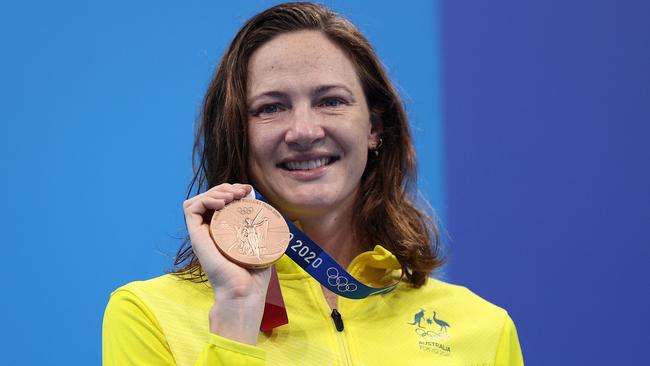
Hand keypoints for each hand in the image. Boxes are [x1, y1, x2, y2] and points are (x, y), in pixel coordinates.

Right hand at [182, 183, 270, 343]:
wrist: (244, 294)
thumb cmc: (254, 276)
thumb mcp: (259, 242)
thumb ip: (256, 223)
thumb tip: (254, 198)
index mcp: (223, 232)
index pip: (220, 202)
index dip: (231, 190)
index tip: (247, 190)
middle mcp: (210, 231)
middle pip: (209, 198)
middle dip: (225, 187)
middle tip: (241, 191)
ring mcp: (202, 234)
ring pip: (198, 200)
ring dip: (215, 191)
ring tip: (232, 196)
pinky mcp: (196, 237)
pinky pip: (190, 209)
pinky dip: (205, 199)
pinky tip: (222, 203)